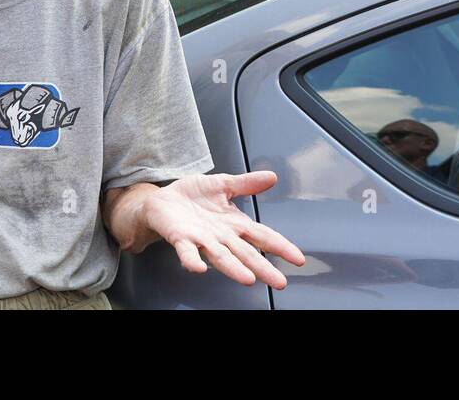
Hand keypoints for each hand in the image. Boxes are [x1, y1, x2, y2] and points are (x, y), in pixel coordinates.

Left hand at [142, 171, 303, 288]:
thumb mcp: (223, 184)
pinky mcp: (181, 238)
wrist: (160, 200)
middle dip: (263, 267)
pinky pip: (187, 252)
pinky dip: (192, 260)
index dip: (280, 246)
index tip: (297, 258)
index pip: (262, 236)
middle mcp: (221, 236)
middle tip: (279, 282)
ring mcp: (201, 239)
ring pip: (221, 257)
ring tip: (248, 279)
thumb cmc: (191, 196)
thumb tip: (272, 176)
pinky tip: (198, 267)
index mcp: (234, 224)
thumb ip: (247, 183)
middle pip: (246, 253)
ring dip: (234, 269)